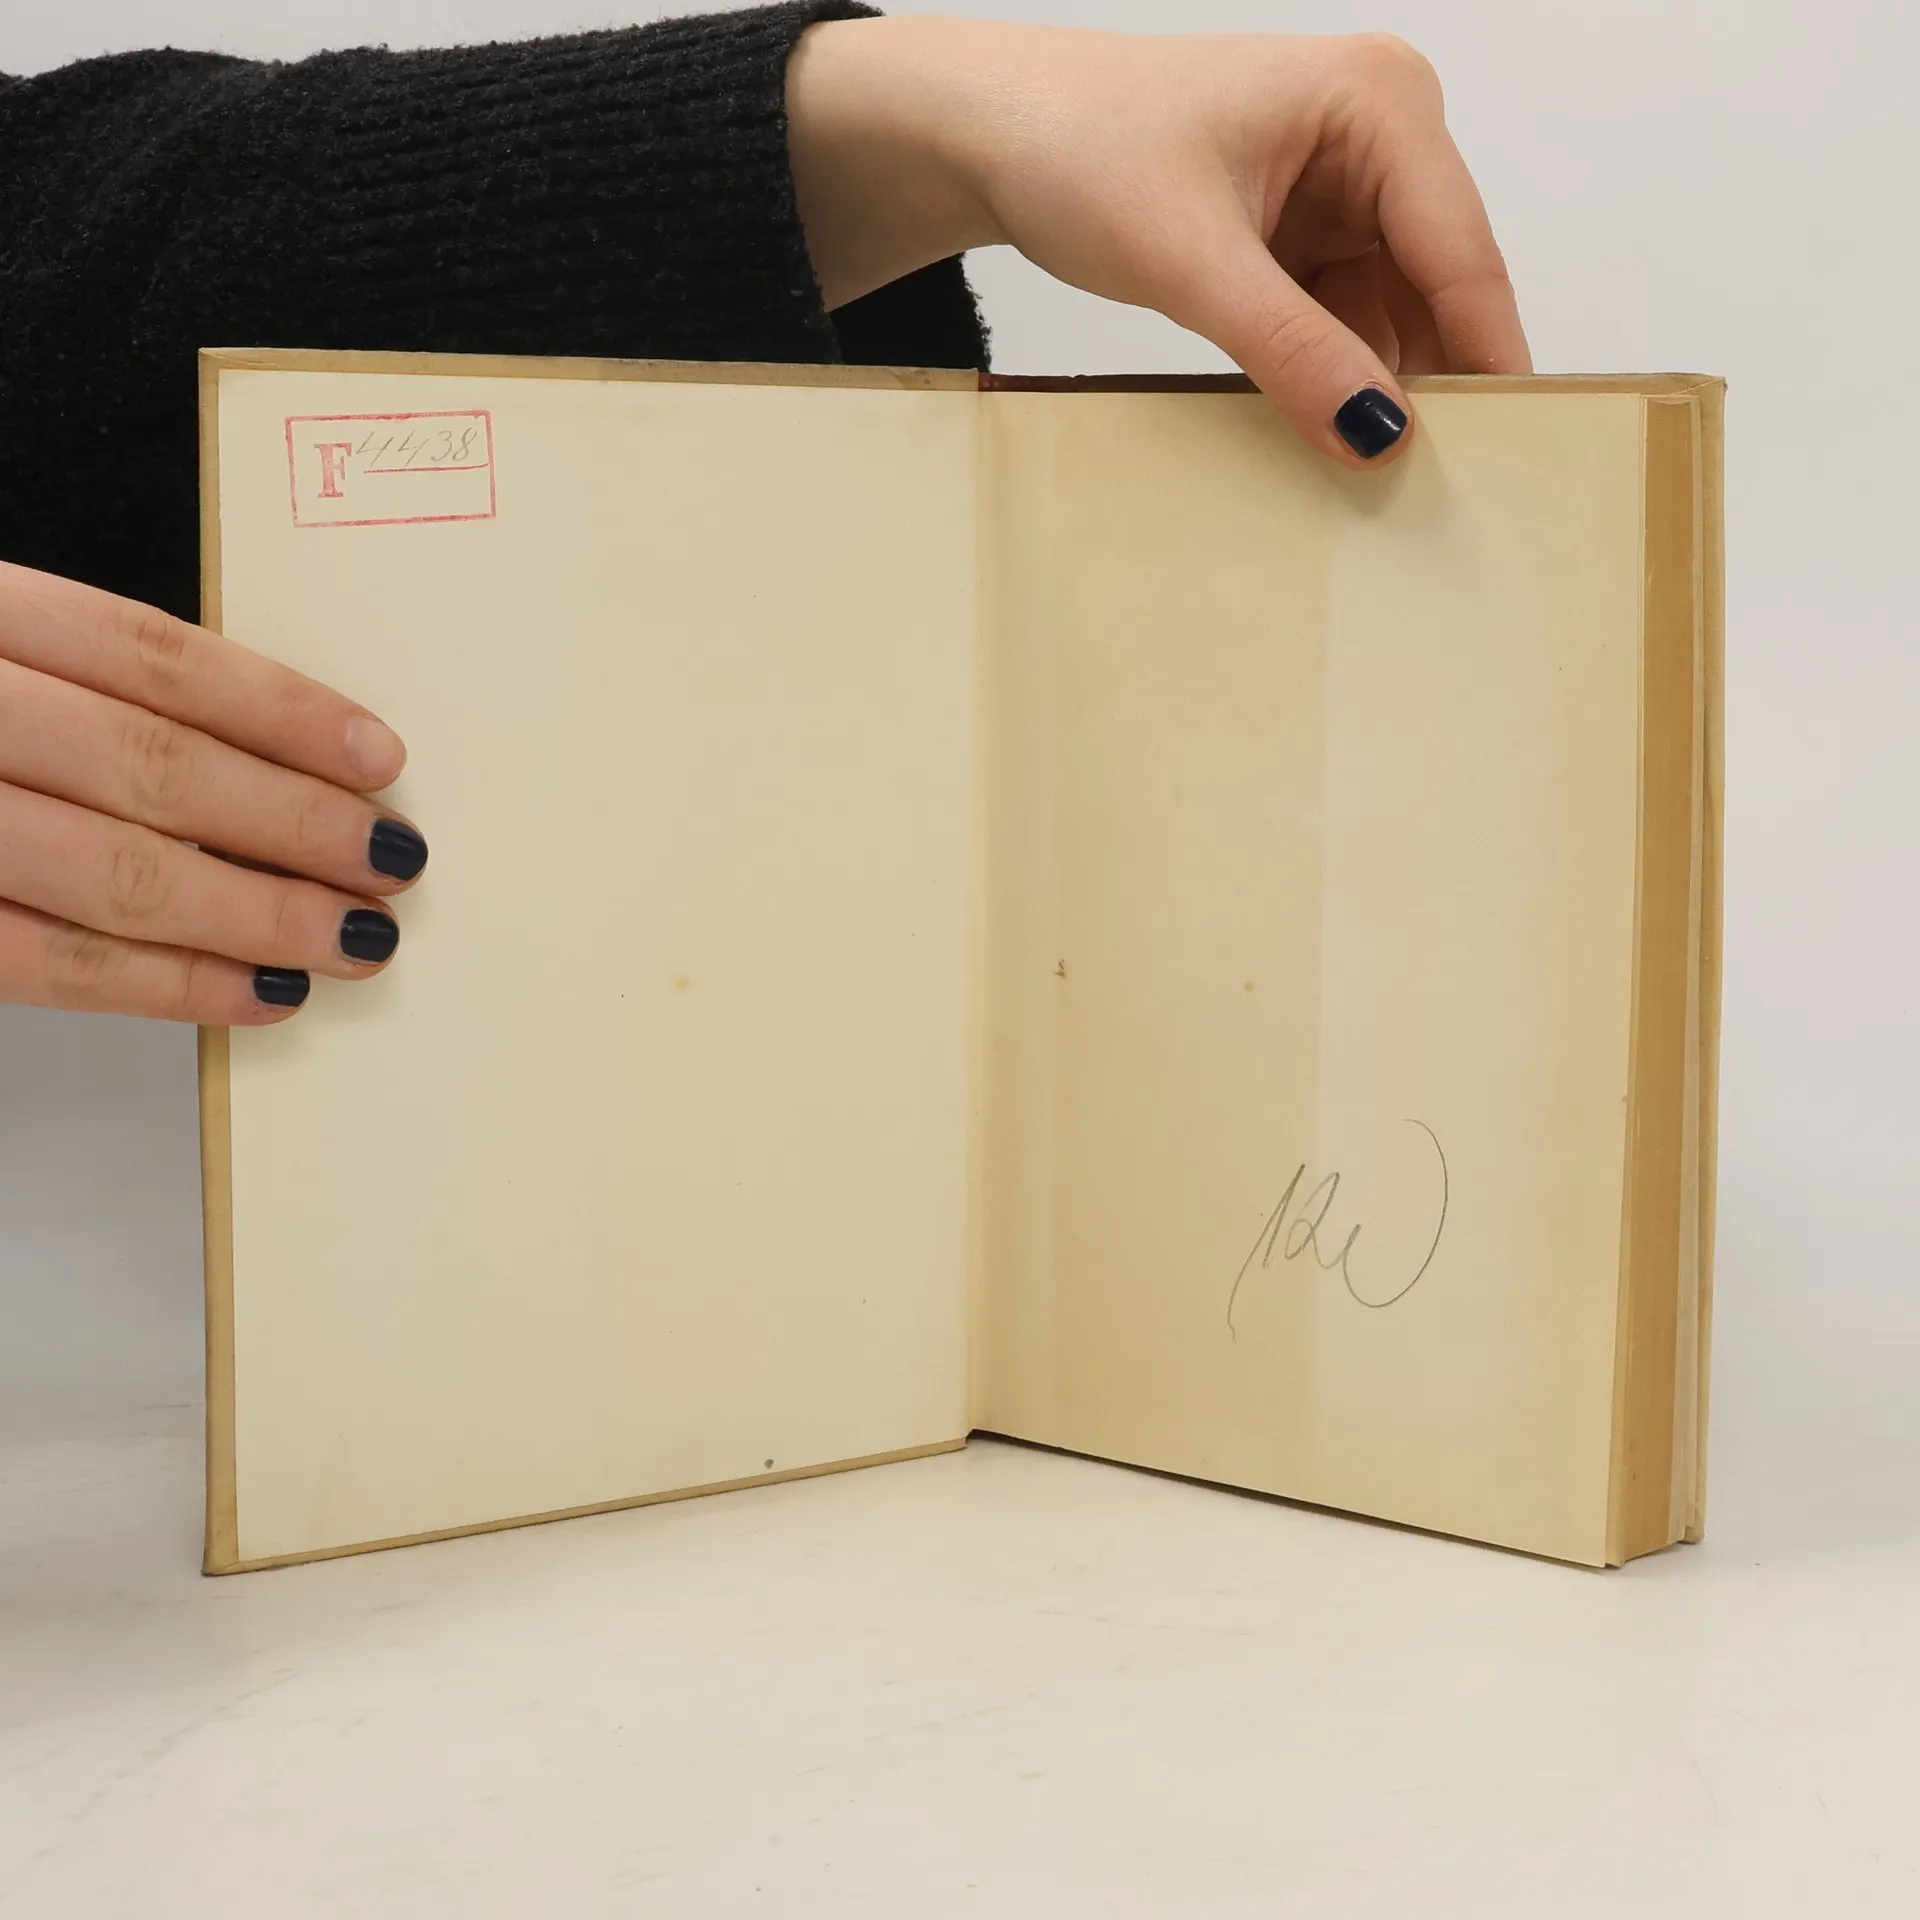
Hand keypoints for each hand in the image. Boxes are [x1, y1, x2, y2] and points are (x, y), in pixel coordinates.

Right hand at [0, 562, 426, 1023]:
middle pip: (148, 767)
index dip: (279, 710)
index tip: (378, 758)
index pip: (148, 656)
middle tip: (392, 863)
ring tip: (354, 940)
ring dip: (255, 915)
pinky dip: (165, 985)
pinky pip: (45, 963)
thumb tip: (278, 758)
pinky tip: (256, 994)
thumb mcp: (2, 660)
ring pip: (111, 873)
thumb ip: (91, 689)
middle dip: (292, 824)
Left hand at [788, 19, 1529, 464]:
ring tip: (1374, 480)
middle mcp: (1381, 135)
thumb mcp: (1190, 260)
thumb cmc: (1081, 147)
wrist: (999, 136)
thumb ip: (1292, 350)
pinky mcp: (1306, 233)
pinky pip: (1343, 321)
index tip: (1515, 452)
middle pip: (1440, 286)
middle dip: (1432, 381)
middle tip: (1439, 491)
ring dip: (1375, 389)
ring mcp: (1345, 188)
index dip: (1486, 358)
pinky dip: (1332, 377)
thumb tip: (1376, 434)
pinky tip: (1323, 435)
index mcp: (1378, 102)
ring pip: (1393, 314)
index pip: (1461, 251)